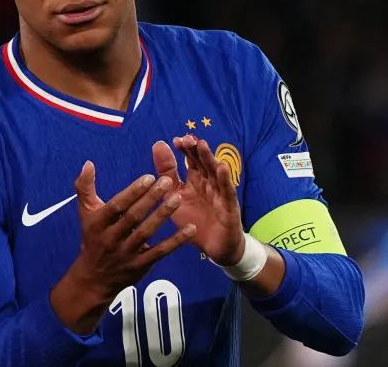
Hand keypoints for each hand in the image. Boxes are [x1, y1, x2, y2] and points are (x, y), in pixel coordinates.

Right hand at [65, 161, 194, 300]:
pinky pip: (160, 252)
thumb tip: (88, 163)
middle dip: (150, 199)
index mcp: (99, 223)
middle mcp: (111, 238)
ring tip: (178, 199)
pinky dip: (176, 241)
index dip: (133, 192)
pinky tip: (191, 228)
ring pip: (146, 233)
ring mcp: (126, 253)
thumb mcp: (86, 214)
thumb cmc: (93, 238)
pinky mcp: (141, 265)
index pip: (117, 205)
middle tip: (167, 182)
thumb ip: (85, 188)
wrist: (93, 279)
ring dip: (162, 216)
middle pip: (133, 217)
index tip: (149, 177)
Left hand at [152, 136, 245, 265]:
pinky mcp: (229, 206)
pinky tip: (221, 168)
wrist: (214, 248)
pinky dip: (225, 179)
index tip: (175, 141)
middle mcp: (209, 183)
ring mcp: (220, 193)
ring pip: (215, 173)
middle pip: (204, 163)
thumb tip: (158, 144)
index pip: (191, 160)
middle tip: (187, 139)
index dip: (185, 150)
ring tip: (202, 146)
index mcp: (196, 181)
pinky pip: (227, 191)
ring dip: (209, 158)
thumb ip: (167, 173)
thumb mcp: (175, 196)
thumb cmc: (195, 221)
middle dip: (196, 150)